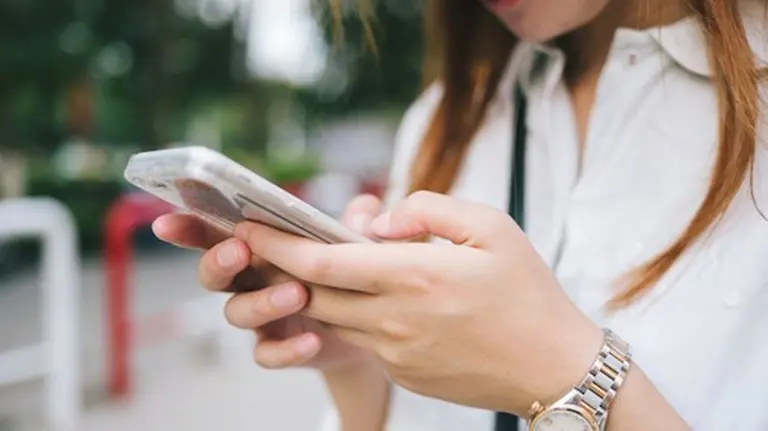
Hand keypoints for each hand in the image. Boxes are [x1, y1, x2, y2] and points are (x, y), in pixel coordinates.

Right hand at [152, 194, 382, 369]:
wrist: (367, 324)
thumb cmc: (345, 270)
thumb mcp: (352, 242)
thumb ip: (355, 222)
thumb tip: (365, 212)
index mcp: (257, 246)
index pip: (214, 232)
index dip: (187, 227)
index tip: (166, 222)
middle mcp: (249, 280)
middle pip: (212, 272)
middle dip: (219, 260)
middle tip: (241, 250)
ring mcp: (260, 317)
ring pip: (237, 312)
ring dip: (262, 302)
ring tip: (297, 294)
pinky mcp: (277, 346)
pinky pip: (267, 353)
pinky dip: (286, 349)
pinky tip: (311, 341)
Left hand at [230, 191, 603, 415]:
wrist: (554, 367)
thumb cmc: (529, 292)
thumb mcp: (492, 227)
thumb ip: (428, 209)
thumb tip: (378, 219)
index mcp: (414, 276)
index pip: (321, 262)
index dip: (277, 245)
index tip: (249, 226)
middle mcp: (394, 319)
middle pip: (312, 294)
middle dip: (281, 268)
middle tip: (265, 242)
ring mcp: (396, 352)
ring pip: (331, 318)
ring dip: (314, 293)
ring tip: (314, 266)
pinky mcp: (403, 373)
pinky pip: (362, 339)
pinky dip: (351, 315)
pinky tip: (369, 297)